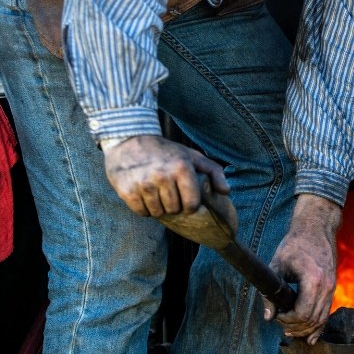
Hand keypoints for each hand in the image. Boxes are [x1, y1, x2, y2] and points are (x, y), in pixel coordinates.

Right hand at [102, 135, 228, 216]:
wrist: (129, 140)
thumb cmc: (166, 151)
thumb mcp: (192, 156)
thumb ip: (214, 172)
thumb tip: (226, 191)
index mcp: (182, 167)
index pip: (192, 204)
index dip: (190, 205)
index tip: (185, 198)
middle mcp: (163, 176)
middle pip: (174, 209)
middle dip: (173, 205)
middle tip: (167, 192)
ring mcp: (144, 184)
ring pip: (158, 213)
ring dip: (158, 207)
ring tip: (156, 192)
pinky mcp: (127, 191)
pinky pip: (142, 213)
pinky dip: (143, 208)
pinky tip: (143, 194)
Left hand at [264, 194, 341, 344]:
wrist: (316, 228)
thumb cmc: (295, 243)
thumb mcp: (277, 265)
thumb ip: (270, 292)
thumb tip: (268, 316)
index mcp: (313, 280)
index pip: (303, 313)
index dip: (288, 320)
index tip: (277, 316)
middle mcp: (327, 286)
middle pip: (313, 320)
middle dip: (296, 327)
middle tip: (281, 325)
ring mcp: (332, 287)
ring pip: (322, 319)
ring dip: (306, 330)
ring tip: (291, 332)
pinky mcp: (332, 287)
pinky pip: (327, 312)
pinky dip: (319, 326)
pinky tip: (311, 337)